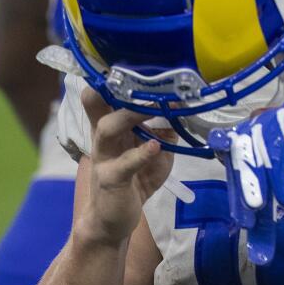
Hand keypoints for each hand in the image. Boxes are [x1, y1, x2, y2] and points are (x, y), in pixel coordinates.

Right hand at [80, 88, 172, 245]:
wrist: (114, 220)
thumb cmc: (135, 181)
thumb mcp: (156, 153)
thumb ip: (166, 132)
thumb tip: (182, 111)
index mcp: (112, 130)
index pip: (106, 100)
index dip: (114, 82)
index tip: (133, 63)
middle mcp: (104, 140)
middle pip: (101, 108)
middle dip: (120, 93)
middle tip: (145, 81)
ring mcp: (105, 159)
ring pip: (106, 130)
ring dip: (129, 117)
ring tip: (151, 109)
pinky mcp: (111, 180)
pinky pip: (124, 165)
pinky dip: (140, 154)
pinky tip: (154, 146)